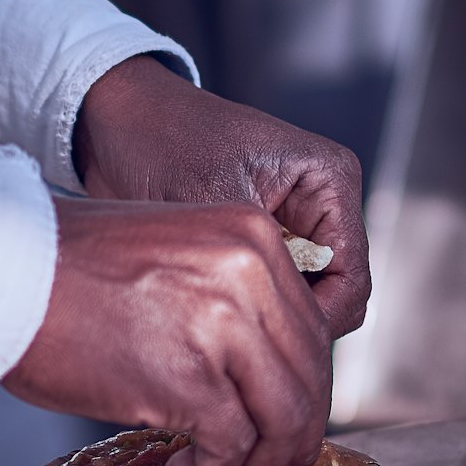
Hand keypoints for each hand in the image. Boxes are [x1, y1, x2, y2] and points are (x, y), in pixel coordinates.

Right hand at [3, 196, 332, 465]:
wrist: (0, 268)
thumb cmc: (65, 267)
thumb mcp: (174, 253)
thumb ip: (226, 297)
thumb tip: (255, 373)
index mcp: (253, 239)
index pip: (310, 331)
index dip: (300, 389)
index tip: (278, 422)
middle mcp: (250, 274)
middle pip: (308, 379)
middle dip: (291, 437)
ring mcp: (224, 326)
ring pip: (285, 420)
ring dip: (259, 464)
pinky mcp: (189, 377)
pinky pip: (232, 446)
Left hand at [73, 56, 369, 340]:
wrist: (115, 122)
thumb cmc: (162, 139)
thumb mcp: (211, 200)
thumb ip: (250, 260)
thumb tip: (275, 325)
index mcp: (328, 181)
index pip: (351, 279)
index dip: (315, 321)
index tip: (265, 344)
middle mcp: (320, 205)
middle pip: (334, 297)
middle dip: (291, 324)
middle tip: (238, 344)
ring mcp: (291, 226)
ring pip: (301, 301)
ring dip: (266, 318)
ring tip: (220, 327)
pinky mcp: (260, 244)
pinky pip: (269, 294)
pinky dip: (246, 309)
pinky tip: (209, 312)